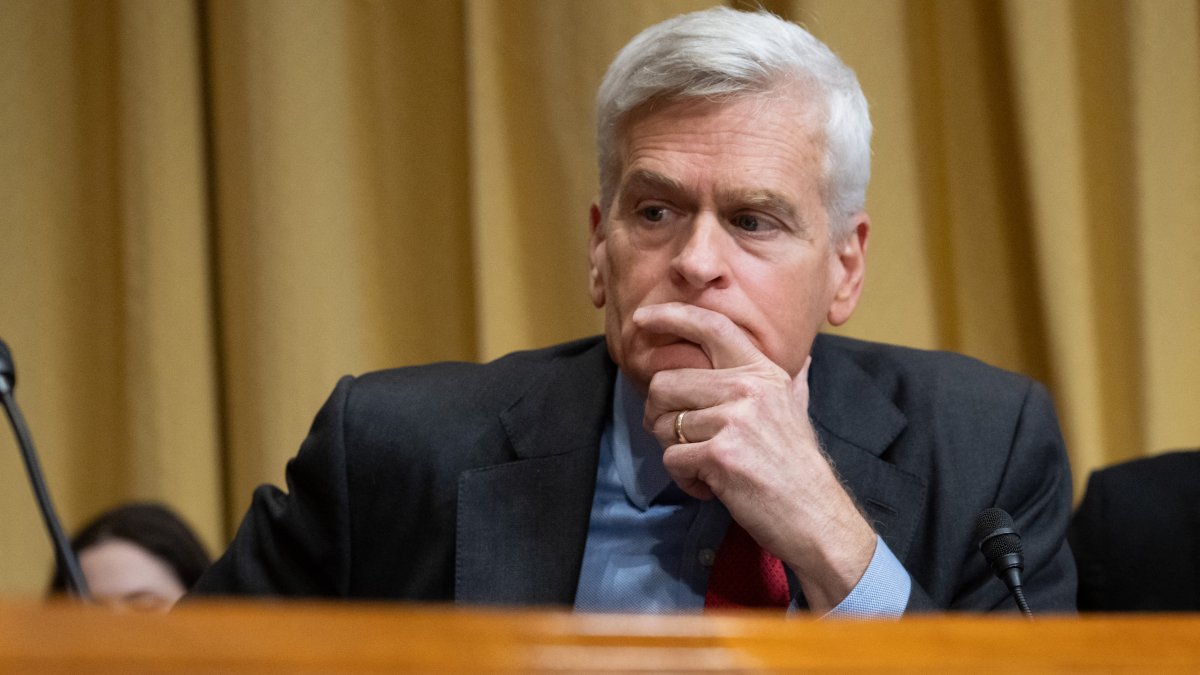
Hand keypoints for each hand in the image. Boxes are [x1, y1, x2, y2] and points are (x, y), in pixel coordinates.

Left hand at [635, 302, 876, 612]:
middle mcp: (749, 388)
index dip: (671, 316)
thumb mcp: (797, 411)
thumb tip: (805, 358)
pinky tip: (712, 486)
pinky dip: (685, 479)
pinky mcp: (721, 455)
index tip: (642, 319)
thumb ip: (792, 381)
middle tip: (681, 438)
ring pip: (664, 425)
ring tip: (708, 466)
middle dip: (660, 416)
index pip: (712, 327)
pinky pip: (672, 459)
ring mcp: (735, 420)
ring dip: (676, 452)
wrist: (815, 515)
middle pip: (665, 384)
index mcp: (763, 372)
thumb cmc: (798, 466)